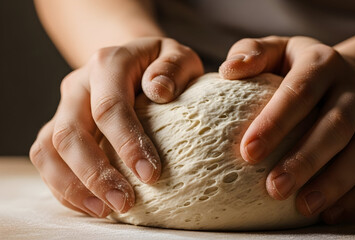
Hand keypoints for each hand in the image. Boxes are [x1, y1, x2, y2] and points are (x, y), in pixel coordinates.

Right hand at [30, 37, 202, 217]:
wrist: (134, 62)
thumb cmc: (161, 65)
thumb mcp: (177, 56)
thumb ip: (173, 67)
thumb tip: (160, 91)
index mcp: (108, 64)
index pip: (110, 107)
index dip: (127, 144)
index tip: (151, 175)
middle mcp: (79, 85)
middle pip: (71, 133)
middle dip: (96, 174)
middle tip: (124, 203)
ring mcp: (64, 107)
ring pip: (49, 150)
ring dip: (73, 186)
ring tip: (105, 210)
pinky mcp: (59, 127)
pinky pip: (47, 159)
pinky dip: (64, 187)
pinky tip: (92, 204)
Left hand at [219, 36, 354, 223]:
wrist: (348, 76)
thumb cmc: (298, 67)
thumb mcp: (276, 50)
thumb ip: (251, 53)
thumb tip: (228, 71)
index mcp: (323, 62)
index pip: (300, 91)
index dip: (275, 122)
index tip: (248, 153)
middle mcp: (354, 88)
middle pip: (335, 126)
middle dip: (305, 160)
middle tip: (273, 189)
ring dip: (333, 183)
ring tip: (302, 208)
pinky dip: (354, 195)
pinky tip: (329, 213)